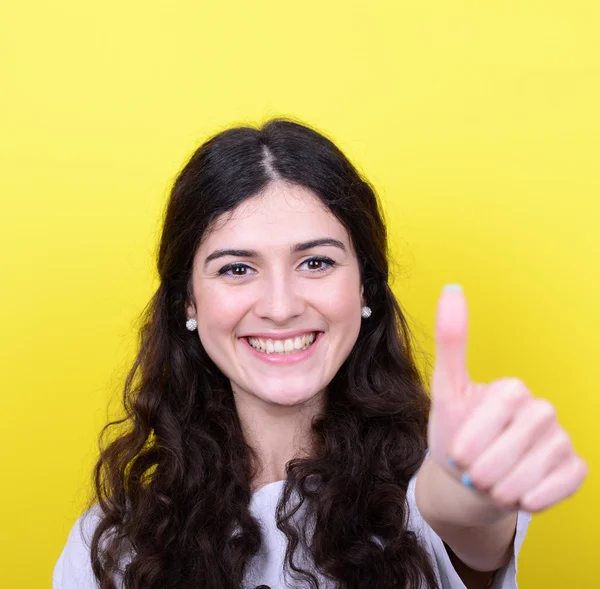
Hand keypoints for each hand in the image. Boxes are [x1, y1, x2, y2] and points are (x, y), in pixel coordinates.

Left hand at [427, 285, 587, 512]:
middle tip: (473, 472)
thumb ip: (451, 341)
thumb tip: (452, 288)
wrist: (468, 481)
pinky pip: (564, 486)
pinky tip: (520, 495)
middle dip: (484, 469)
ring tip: (491, 483)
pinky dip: (535, 497)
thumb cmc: (455, 435)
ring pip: (534, 472)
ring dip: (503, 487)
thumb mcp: (446, 391)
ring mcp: (561, 437)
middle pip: (513, 448)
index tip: (458, 452)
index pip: (496, 414)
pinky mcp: (575, 466)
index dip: (472, 440)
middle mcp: (543, 408)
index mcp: (513, 389)